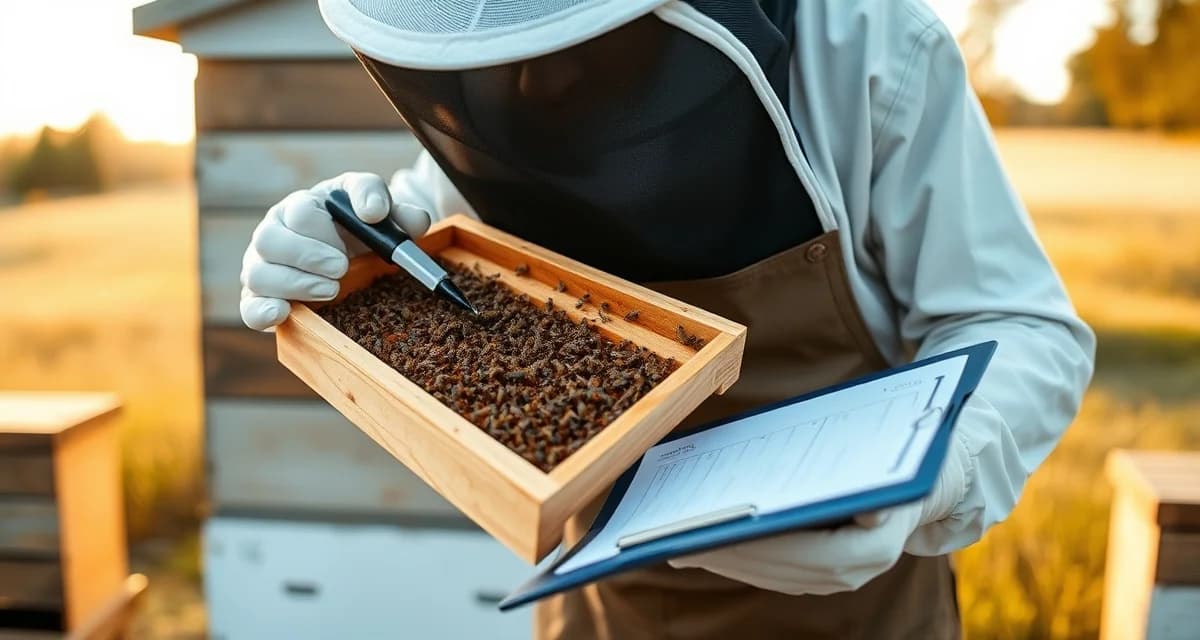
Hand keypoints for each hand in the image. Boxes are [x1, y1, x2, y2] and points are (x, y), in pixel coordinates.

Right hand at [239, 172, 432, 330]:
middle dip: (306, 256)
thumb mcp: (384, 213)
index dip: (319, 229)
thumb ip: (394, 209)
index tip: (345, 246)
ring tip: (330, 290)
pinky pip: (249, 307)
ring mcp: (264, 267)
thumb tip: (377, 212)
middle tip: (340, 269)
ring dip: (294, 284)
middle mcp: (276, 233)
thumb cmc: (363, 229)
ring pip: (257, 273)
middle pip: (268, 239)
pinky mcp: (262, 299)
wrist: (354, 253)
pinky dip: (262, 312)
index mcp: (303, 207)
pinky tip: (284, 314)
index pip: (298, 211)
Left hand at [668, 438, 968, 594]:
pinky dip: (743, 561)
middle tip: (679, 539)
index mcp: (877, 543)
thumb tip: (820, 491)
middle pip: (783, 569)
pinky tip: (709, 545)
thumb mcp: (882, 453)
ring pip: (776, 576)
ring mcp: (845, 577)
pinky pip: (780, 574)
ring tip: (680, 543)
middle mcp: (861, 569)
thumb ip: (853, 471)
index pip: (809, 553)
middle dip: (730, 554)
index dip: (761, 546)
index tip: (718, 533)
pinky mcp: (829, 574)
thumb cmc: (897, 453)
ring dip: (728, 561)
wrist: (931, 477)